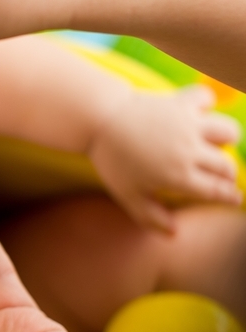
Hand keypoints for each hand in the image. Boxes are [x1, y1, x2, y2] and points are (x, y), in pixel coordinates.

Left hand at [89, 85, 241, 231]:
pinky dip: (204, 103)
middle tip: (220, 176)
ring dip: (225, 139)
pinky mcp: (181, 102)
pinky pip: (205, 99)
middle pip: (226, 166)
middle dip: (227, 175)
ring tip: (211, 145)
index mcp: (178, 176)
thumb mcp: (127, 195)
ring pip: (229, 132)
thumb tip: (174, 233)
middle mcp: (189, 150)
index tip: (234, 198)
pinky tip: (194, 112)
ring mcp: (188, 125)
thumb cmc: (112, 160)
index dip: (229, 196)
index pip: (217, 191)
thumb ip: (151, 216)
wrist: (99, 120)